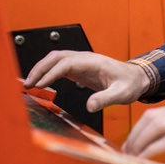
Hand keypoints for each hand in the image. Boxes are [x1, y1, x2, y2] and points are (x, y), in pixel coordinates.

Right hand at [22, 50, 149, 112]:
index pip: (67, 63)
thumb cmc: (130, 84)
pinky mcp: (80, 68)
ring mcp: (82, 62)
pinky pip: (60, 66)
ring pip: (56, 59)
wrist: (137, 78)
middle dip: (40, 68)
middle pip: (57, 57)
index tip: (40, 84)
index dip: (52, 73)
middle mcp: (86, 58)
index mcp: (94, 62)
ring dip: (41, 68)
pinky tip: (40, 82)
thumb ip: (106, 99)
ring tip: (29, 83)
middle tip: (27, 83)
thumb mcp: (122, 94)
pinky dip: (47, 72)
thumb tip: (90, 106)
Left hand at [124, 97, 164, 163]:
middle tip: (127, 151)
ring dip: (139, 143)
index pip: (156, 113)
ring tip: (132, 157)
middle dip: (135, 135)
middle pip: (151, 117)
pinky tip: (144, 159)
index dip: (139, 128)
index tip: (132, 143)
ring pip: (155, 126)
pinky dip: (151, 150)